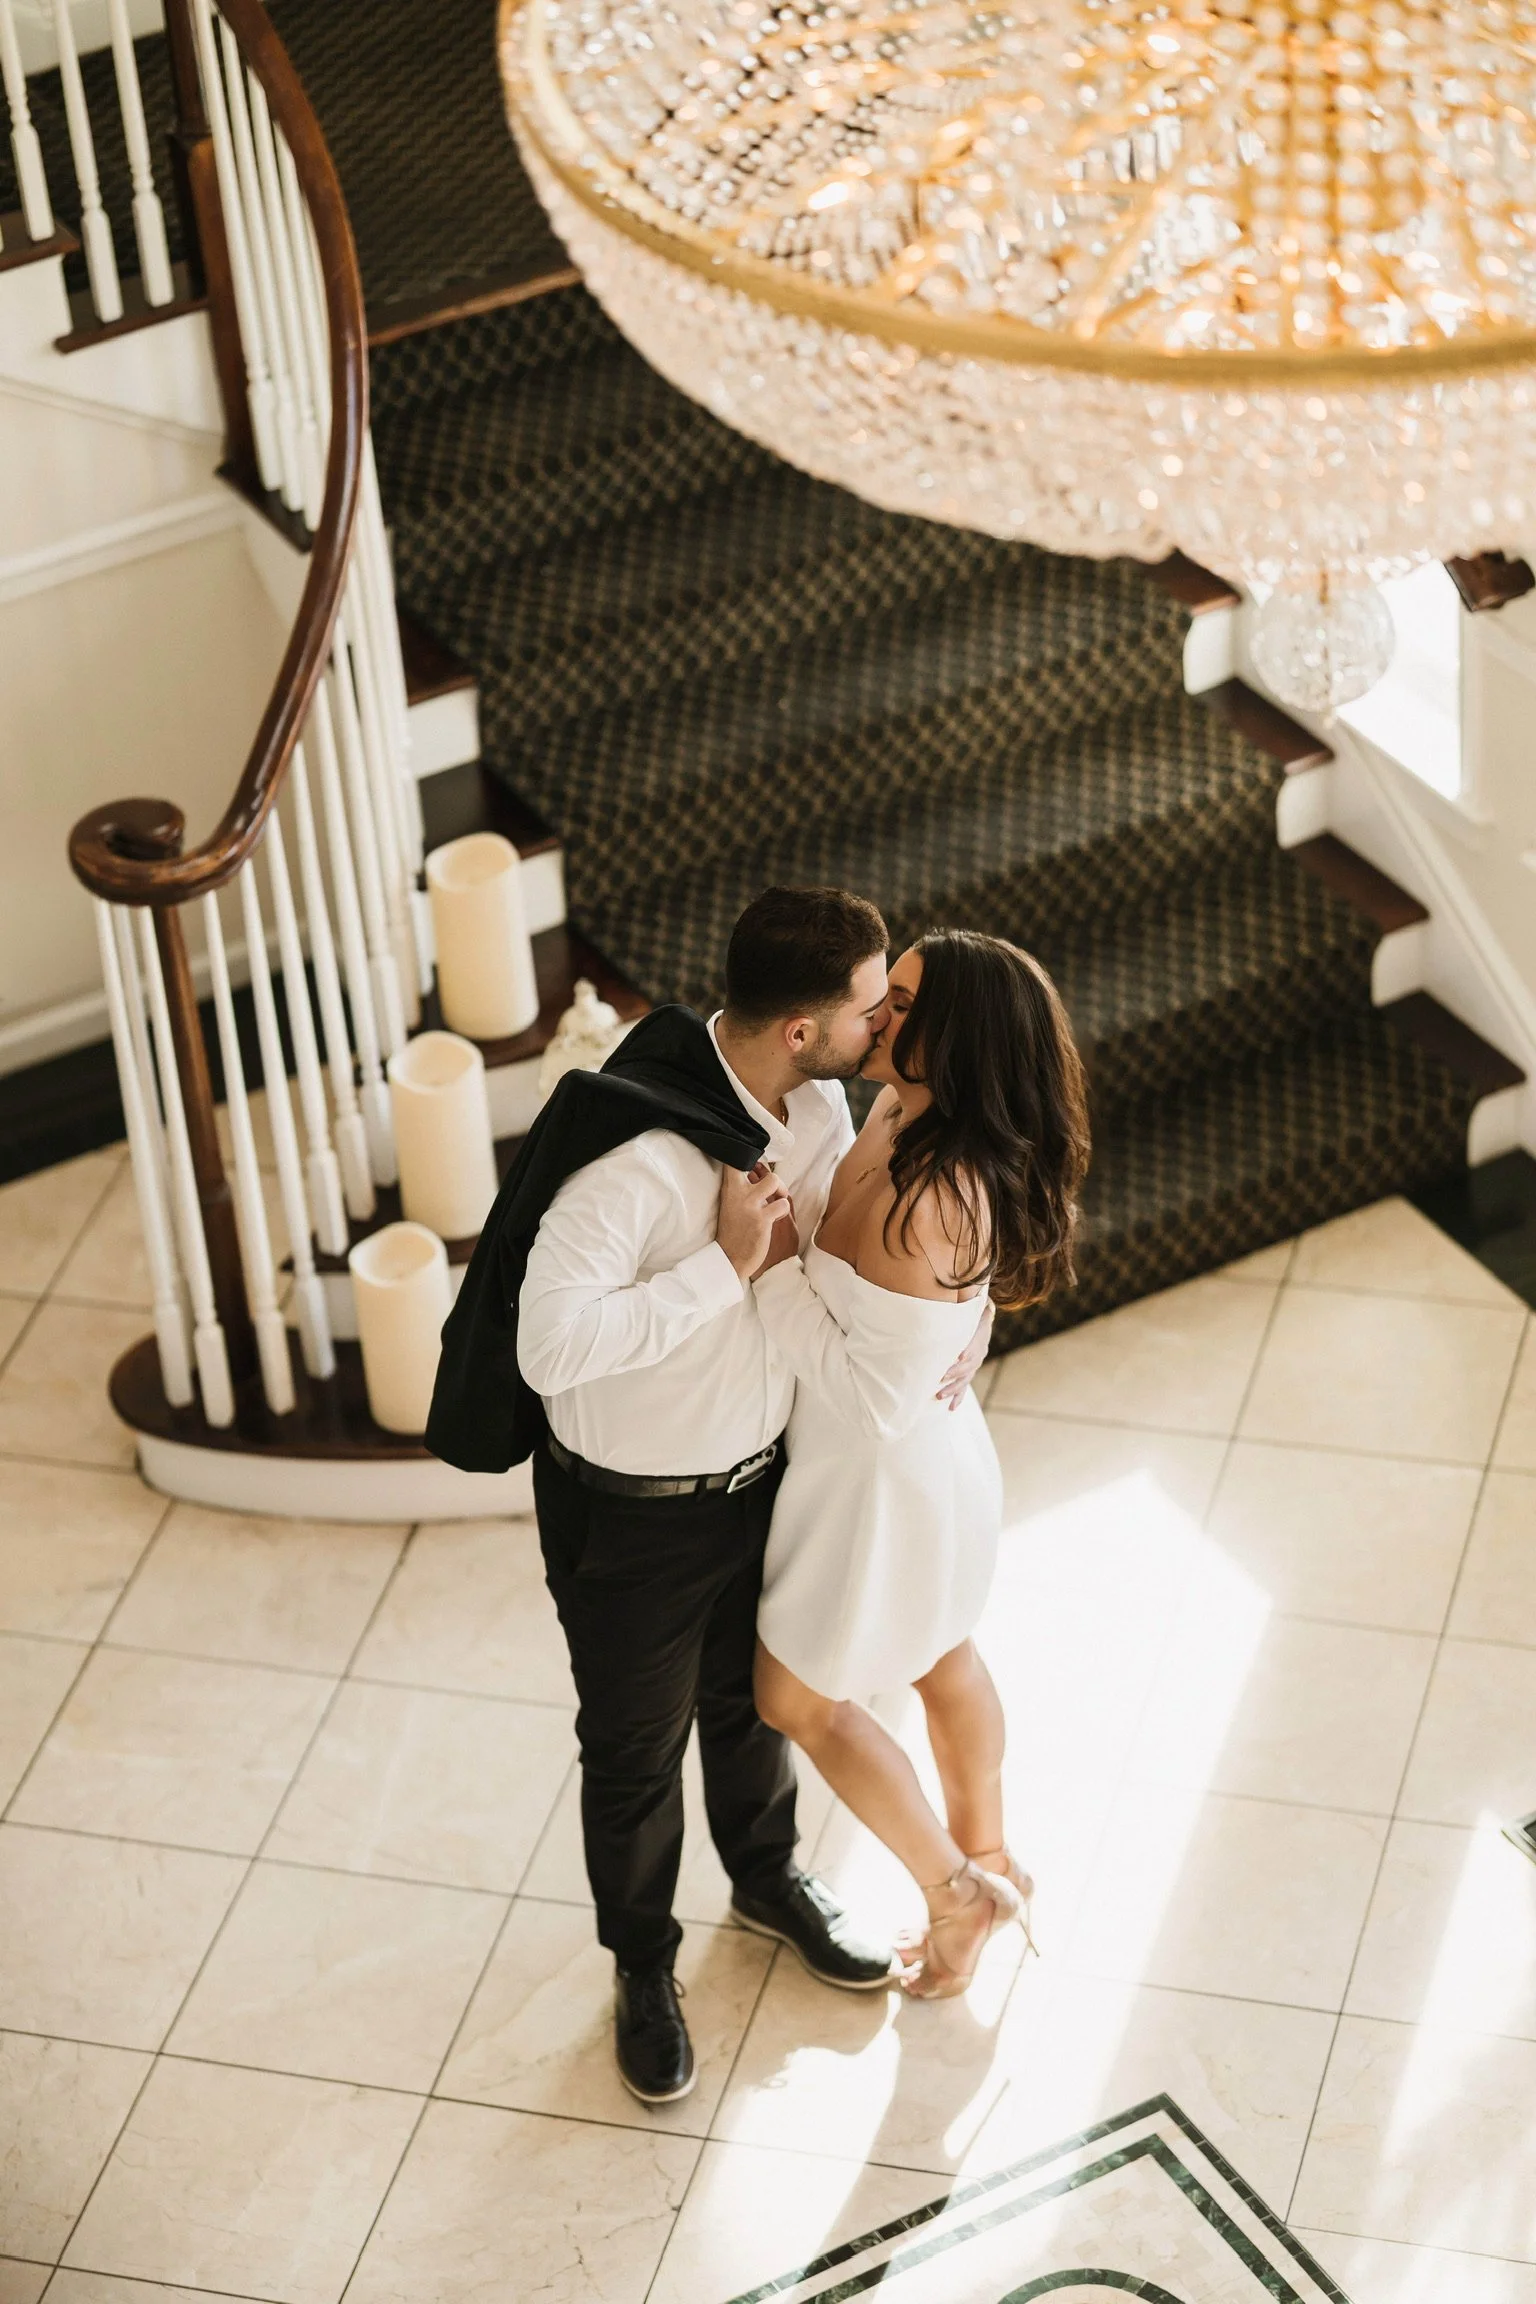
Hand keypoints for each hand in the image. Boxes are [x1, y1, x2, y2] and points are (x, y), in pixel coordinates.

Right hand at [717, 1162, 792, 1280]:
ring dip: (781, 1191)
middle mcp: (738, 1193)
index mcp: (729, 1188)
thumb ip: (742, 1188)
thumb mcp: (731, 1205)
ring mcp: (750, 1205)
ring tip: (778, 1202)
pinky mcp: (762, 1219)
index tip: (756, 1165)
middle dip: (770, 1175)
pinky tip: (775, 1219)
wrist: (729, 1259)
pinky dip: (783, 1211)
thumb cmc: (733, 1231)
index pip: (735, 1161)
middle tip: (772, 1189)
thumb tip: (756, 1170)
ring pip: (774, 1181)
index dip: (749, 1157)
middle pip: (759, 1166)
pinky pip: (782, 1205)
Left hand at [936, 1299, 993, 1411]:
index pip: (975, 1345)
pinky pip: (965, 1386)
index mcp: (978, 1336)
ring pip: (965, 1379)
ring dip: (952, 1388)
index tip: (958, 1356)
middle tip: (940, 1377)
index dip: (967, 1350)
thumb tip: (954, 1287)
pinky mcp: (969, 1372)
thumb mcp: (971, 1304)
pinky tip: (950, 1408)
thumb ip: (965, 1302)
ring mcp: (974, 1364)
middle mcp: (978, 1352)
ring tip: (938, 1395)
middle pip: (968, 1365)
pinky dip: (958, 1397)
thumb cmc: (970, 1310)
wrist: (981, 1317)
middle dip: (954, 1372)